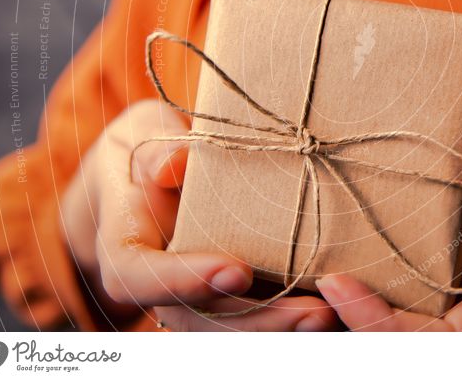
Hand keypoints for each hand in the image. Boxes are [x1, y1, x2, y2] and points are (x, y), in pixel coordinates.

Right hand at [60, 99, 336, 330]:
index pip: (139, 275)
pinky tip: (336, 312)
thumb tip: (174, 165)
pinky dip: (288, 318)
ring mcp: (190, 294)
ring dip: (280, 328)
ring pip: (227, 328)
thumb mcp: (144, 132)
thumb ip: (157, 147)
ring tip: (332, 316)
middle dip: (256, 320)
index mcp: (126, 245)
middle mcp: (156, 282)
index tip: (238, 270)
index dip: (186, 280)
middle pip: (195, 318)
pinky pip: (252, 316)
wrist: (146, 176)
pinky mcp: (223, 295)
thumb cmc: (146, 146)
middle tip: (313, 312)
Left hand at [316, 141, 461, 330]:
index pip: (447, 340)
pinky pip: (446, 321)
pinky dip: (406, 303)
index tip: (338, 281)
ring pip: (432, 339)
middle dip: (365, 327)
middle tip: (313, 282)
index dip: (385, 322)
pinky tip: (378, 269)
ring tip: (329, 276)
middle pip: (425, 348)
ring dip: (379, 316)